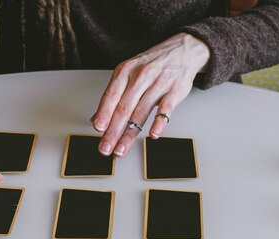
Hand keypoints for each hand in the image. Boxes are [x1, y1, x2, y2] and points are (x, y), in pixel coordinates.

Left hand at [91, 33, 209, 156]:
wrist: (182, 49)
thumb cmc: (152, 64)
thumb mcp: (128, 72)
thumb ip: (113, 95)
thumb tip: (96, 118)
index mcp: (125, 71)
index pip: (111, 95)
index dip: (103, 113)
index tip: (98, 128)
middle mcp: (140, 77)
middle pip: (123, 108)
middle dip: (113, 131)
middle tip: (105, 147)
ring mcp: (158, 83)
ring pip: (141, 112)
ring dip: (129, 134)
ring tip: (121, 149)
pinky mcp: (175, 91)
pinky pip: (165, 109)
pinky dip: (159, 122)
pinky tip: (153, 134)